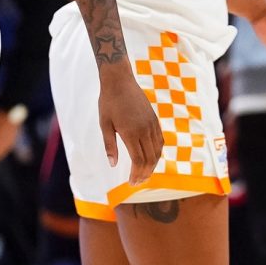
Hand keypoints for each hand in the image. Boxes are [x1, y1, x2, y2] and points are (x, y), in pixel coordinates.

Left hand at [99, 65, 162, 184]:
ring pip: (157, 151)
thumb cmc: (108, 103)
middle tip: (138, 183)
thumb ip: (110, 146)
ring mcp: (152, 125)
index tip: (131, 183)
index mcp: (131, 133)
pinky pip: (160, 140)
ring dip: (153, 165)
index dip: (136, 174)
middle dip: (145, 173)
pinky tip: (151, 158)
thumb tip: (113, 164)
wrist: (120, 81)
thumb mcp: (104, 125)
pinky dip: (157, 153)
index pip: (138, 160)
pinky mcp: (154, 120)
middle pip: (150, 158)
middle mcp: (144, 130)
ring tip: (145, 174)